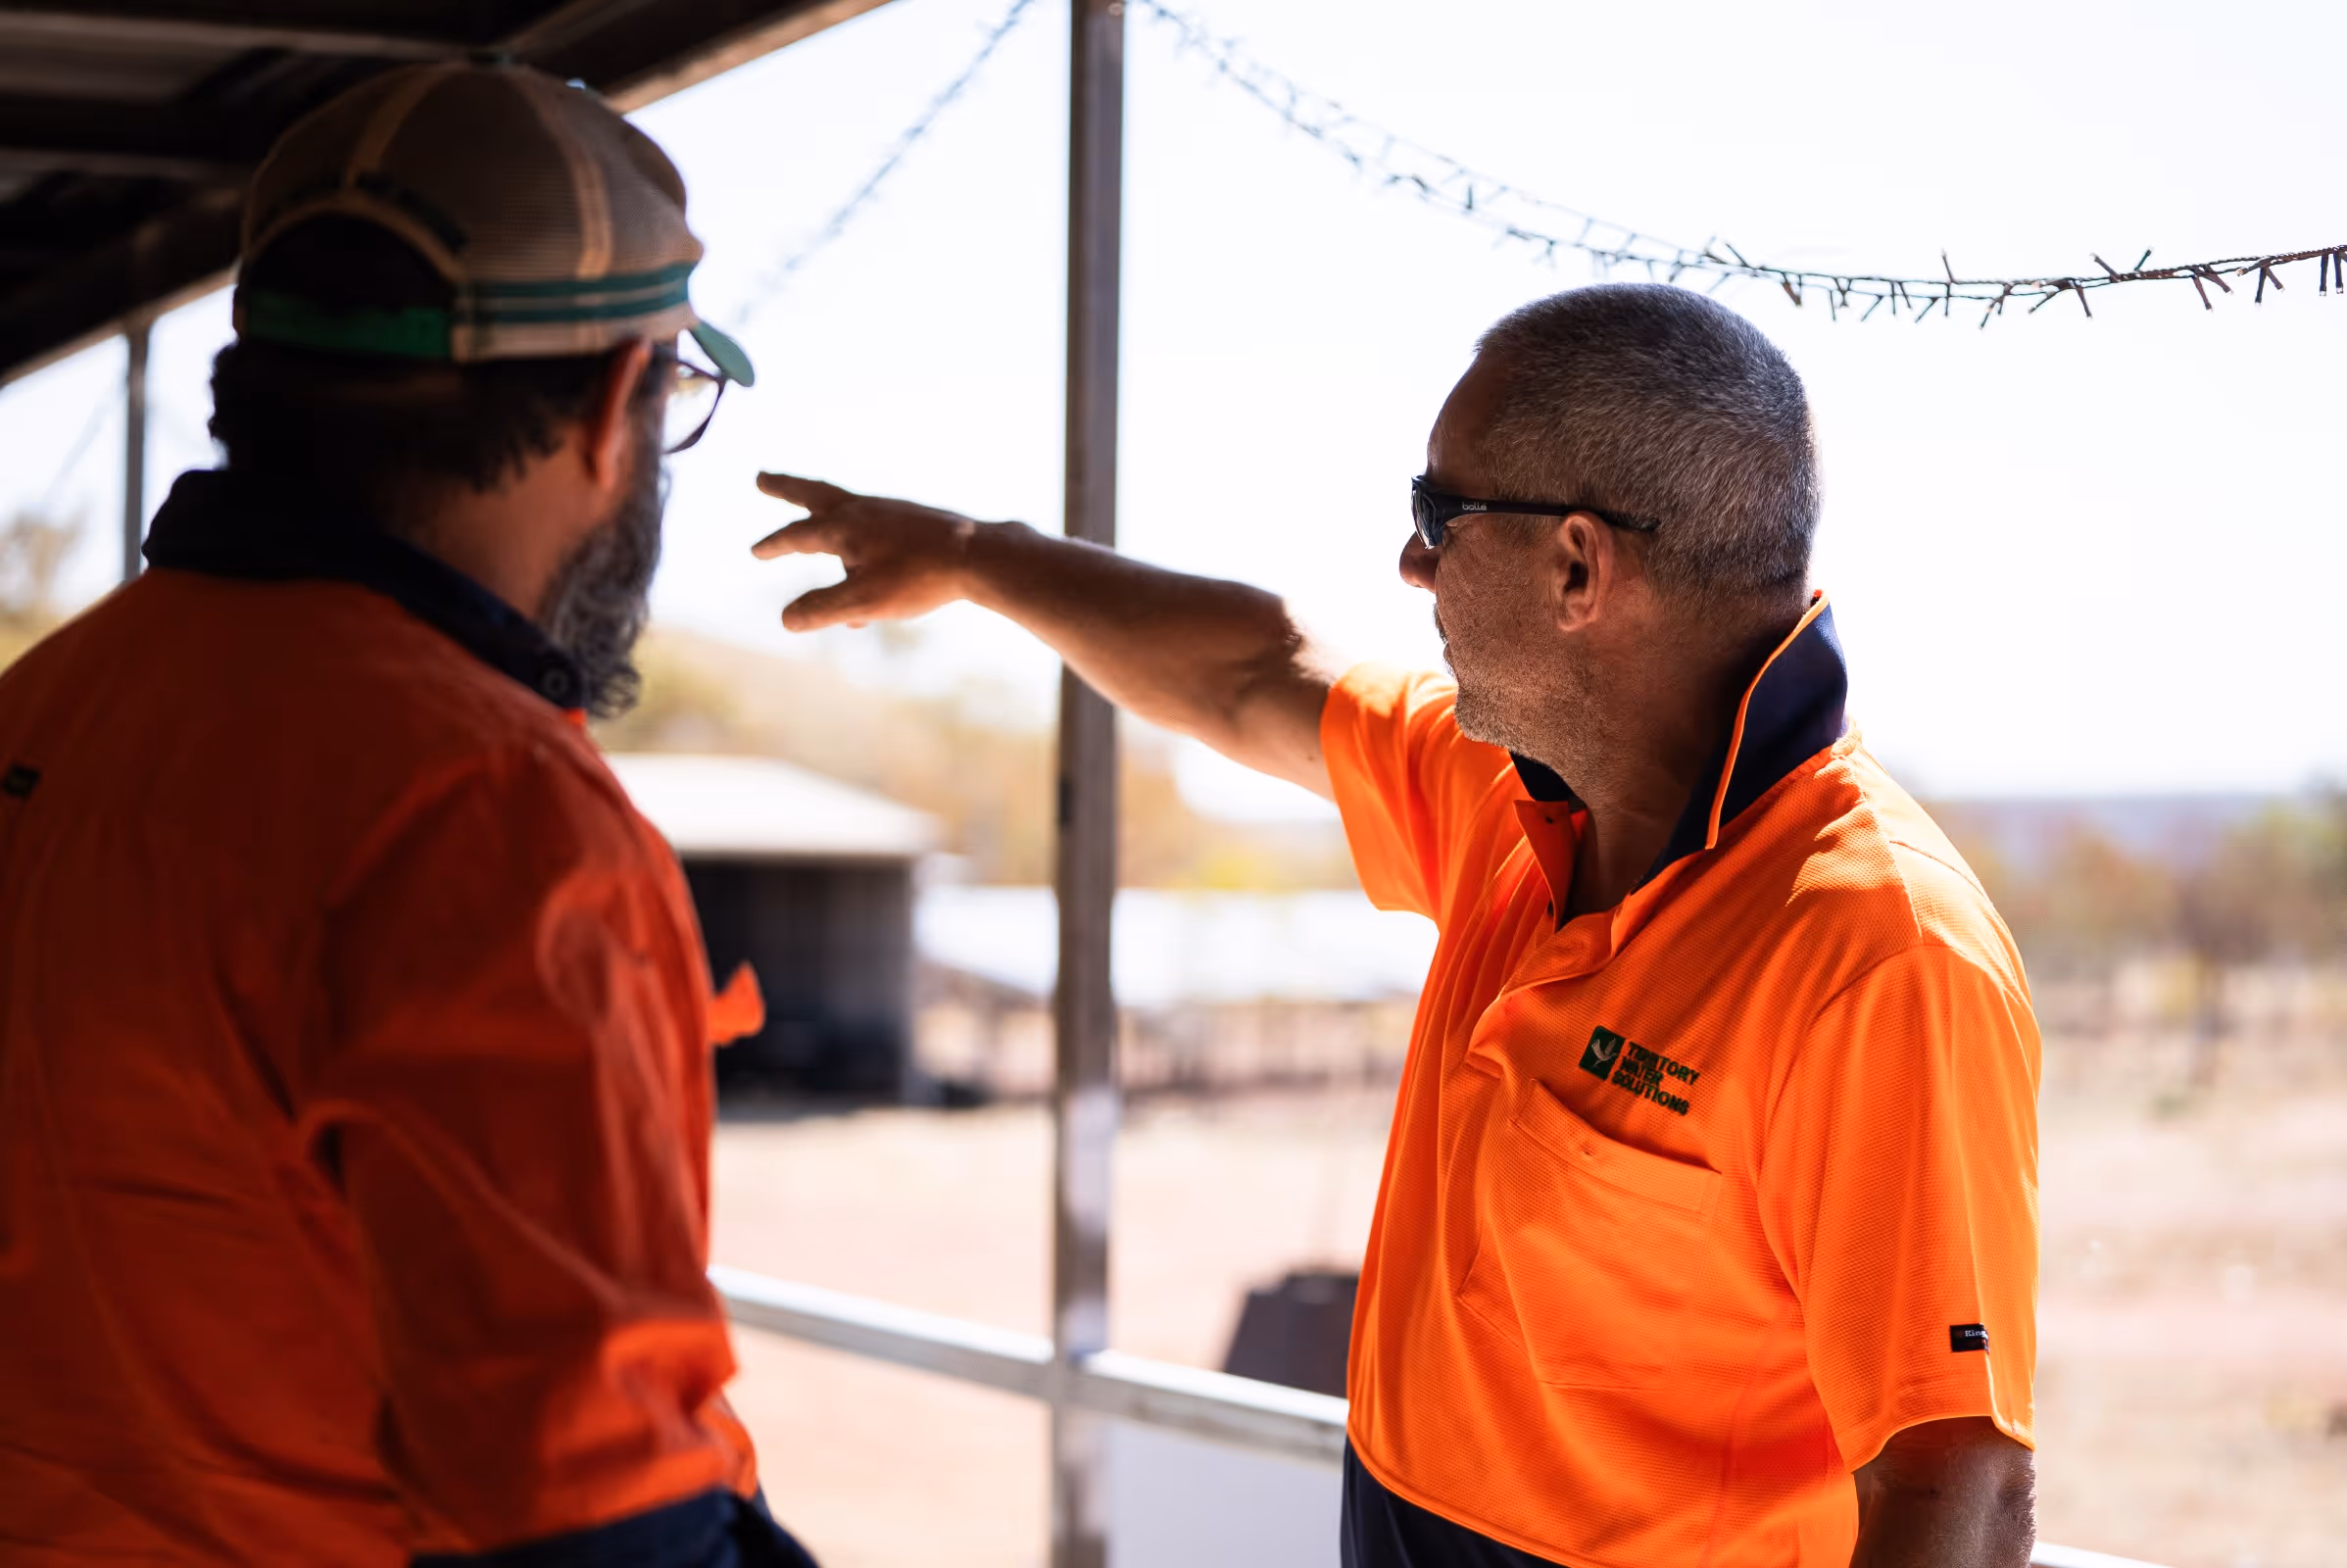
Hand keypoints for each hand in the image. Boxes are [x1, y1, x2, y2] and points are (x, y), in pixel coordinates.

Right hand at [751, 473, 984, 631]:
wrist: (979, 555)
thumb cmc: (921, 578)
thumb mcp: (864, 601)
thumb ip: (822, 610)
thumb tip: (785, 620)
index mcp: (845, 527)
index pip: (798, 535)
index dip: (775, 545)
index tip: (756, 550)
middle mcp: (865, 510)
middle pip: (814, 493)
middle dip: (786, 488)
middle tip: (762, 478)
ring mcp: (891, 511)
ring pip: (846, 508)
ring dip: (823, 514)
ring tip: (813, 524)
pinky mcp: (915, 520)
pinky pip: (875, 527)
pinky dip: (859, 540)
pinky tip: (870, 561)